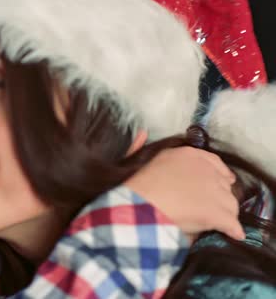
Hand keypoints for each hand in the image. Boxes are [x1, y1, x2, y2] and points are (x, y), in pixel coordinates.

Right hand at [124, 146, 243, 241]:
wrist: (140, 206)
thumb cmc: (134, 185)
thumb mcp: (134, 159)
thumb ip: (140, 146)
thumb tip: (142, 132)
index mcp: (187, 155)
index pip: (213, 162)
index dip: (218, 174)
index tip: (221, 182)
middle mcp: (206, 170)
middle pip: (223, 184)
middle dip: (219, 195)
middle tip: (210, 206)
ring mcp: (215, 191)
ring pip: (230, 204)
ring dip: (225, 213)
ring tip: (218, 223)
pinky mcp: (218, 213)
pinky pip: (232, 224)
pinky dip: (233, 230)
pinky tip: (232, 234)